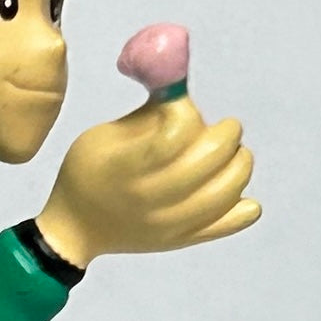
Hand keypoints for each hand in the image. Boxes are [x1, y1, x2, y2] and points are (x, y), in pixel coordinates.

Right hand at [35, 93, 259, 269]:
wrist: (76, 228)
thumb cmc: (90, 171)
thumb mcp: (104, 133)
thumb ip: (150, 111)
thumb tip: (186, 79)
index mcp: (125, 166)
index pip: (176, 133)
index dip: (188, 112)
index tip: (185, 107)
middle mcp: (149, 198)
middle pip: (210, 158)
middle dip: (226, 134)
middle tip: (225, 128)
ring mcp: (169, 224)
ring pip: (227, 188)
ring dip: (238, 163)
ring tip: (228, 156)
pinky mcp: (183, 240)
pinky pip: (231, 223)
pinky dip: (244, 206)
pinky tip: (235, 191)